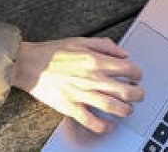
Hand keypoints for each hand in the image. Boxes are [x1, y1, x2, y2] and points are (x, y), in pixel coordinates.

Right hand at [11, 37, 143, 133]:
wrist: (29, 64)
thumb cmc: (52, 53)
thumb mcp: (80, 40)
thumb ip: (104, 45)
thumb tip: (123, 53)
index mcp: (94, 60)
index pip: (128, 69)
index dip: (137, 74)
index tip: (137, 76)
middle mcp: (91, 78)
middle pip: (125, 90)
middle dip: (137, 94)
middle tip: (139, 95)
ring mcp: (81, 94)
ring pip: (112, 107)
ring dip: (125, 110)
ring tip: (127, 109)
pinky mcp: (70, 106)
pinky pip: (91, 121)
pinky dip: (103, 126)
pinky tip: (109, 125)